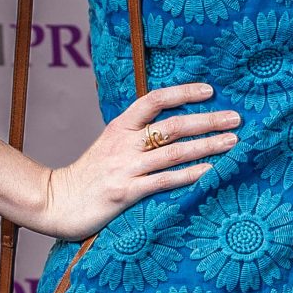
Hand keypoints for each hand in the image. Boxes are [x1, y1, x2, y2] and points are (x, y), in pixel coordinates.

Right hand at [37, 82, 240, 237]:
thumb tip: (173, 126)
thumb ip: (135, 135)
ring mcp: (125, 168)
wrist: (56, 202)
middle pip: (172, 126)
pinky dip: (190, 175)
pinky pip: (164, 181)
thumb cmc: (89, 176)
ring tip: (233, 142)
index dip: (183, 92)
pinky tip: (211, 172)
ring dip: (207, 146)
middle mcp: (124, 144)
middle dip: (208, 120)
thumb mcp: (109, 145)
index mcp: (119, 127)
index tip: (210, 90)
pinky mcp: (126, 193)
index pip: (154, 100)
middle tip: (236, 119)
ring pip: (174, 152)